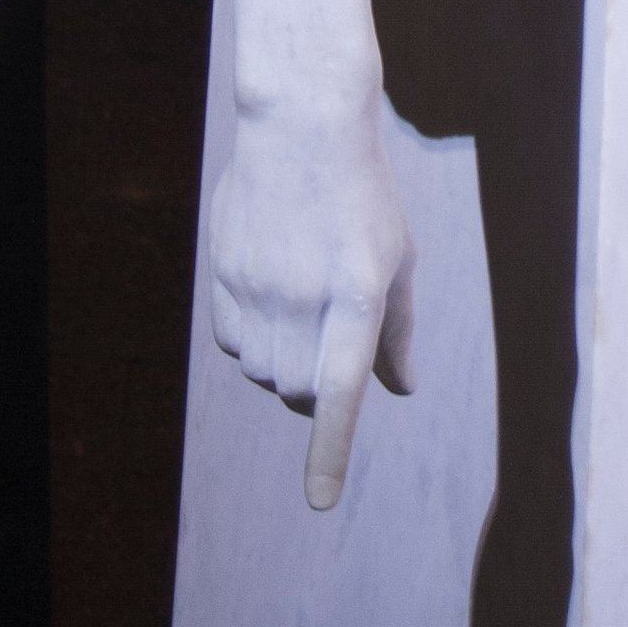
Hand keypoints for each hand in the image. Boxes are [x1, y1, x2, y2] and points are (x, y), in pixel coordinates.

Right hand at [210, 90, 416, 509]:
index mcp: (358, 291)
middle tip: (332, 351)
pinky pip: (233, 343)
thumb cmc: (364, 196)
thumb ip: (396, 330)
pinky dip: (253, 341)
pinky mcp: (225, 274)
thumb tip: (402, 390)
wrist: (304, 125)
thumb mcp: (397, 256)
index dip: (330, 450)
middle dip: (317, 393)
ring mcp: (259, 284)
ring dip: (284, 365)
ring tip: (305, 311)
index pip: (341, 389)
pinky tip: (271, 296)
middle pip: (301, 391)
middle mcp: (305, 294)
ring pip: (264, 371)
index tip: (321, 501)